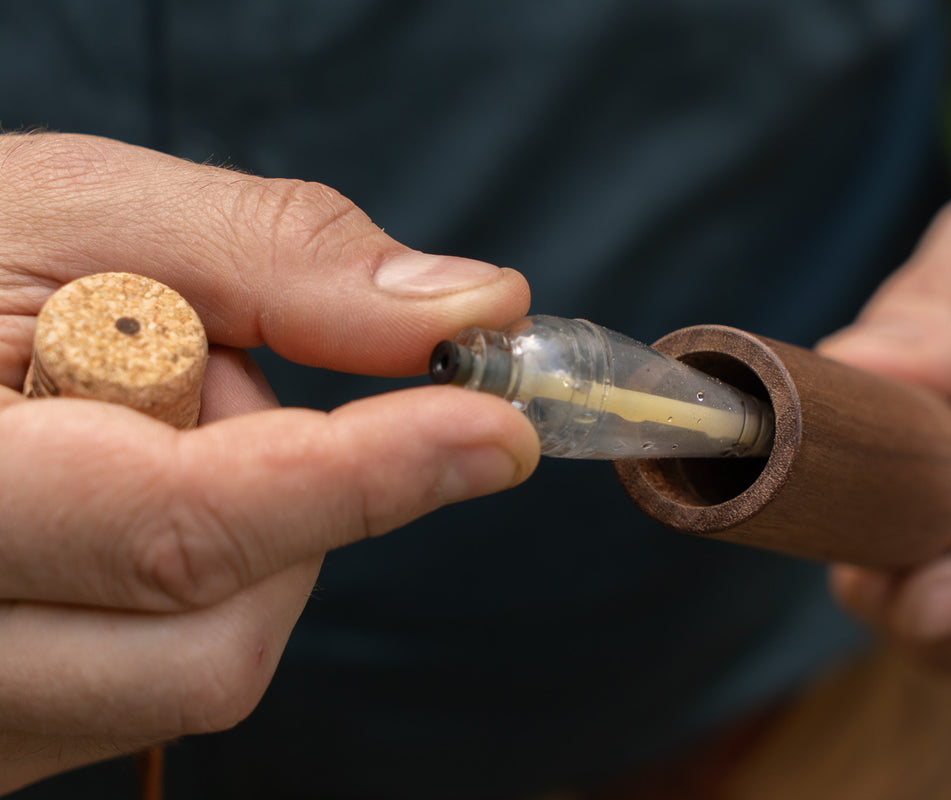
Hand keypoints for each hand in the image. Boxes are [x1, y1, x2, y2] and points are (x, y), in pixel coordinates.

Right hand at [0, 133, 539, 789]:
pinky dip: (195, 575)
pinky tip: (123, 490)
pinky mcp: (9, 720)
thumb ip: (274, 259)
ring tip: (141, 426)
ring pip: (200, 668)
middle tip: (213, 378)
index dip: (364, 479)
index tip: (493, 429)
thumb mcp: (73, 213)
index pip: (182, 531)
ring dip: (242, 535)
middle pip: (214, 641)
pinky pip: (160, 676)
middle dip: (286, 502)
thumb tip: (466, 312)